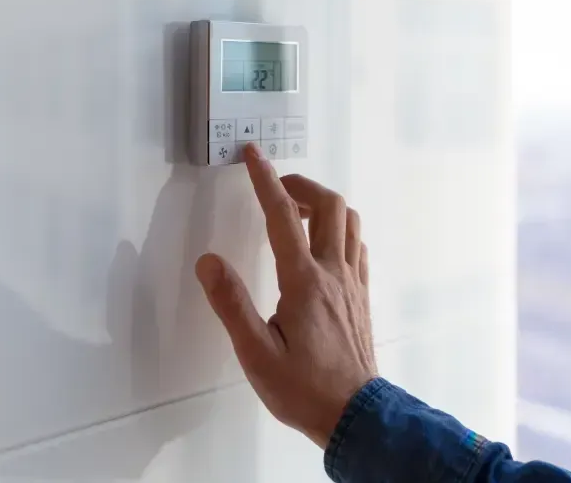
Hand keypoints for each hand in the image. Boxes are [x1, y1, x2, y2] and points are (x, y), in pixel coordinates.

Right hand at [195, 143, 376, 447]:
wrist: (356, 415)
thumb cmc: (304, 388)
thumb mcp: (255, 353)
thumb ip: (232, 304)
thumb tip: (209, 262)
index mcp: (304, 281)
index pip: (282, 216)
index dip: (264, 180)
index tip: (252, 154)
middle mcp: (334, 272)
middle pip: (329, 205)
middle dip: (301, 184)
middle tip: (276, 185)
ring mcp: (353, 282)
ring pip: (350, 221)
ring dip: (324, 204)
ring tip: (297, 210)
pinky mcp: (361, 295)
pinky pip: (357, 245)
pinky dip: (340, 229)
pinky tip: (323, 244)